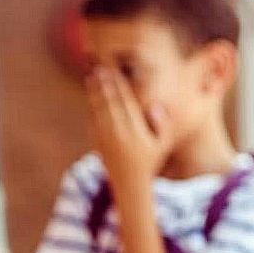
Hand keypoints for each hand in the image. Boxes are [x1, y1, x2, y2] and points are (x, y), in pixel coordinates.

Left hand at [87, 68, 173, 186]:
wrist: (130, 184)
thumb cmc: (150, 161)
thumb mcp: (163, 143)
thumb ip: (163, 124)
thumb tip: (156, 105)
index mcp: (136, 130)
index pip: (126, 102)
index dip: (120, 86)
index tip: (116, 72)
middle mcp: (119, 133)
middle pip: (110, 103)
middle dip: (105, 85)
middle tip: (100, 68)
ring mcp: (106, 139)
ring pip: (98, 110)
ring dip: (95, 93)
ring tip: (91, 77)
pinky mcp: (98, 143)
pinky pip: (92, 122)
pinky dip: (91, 108)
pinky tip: (90, 96)